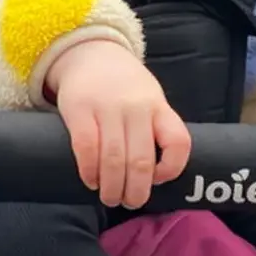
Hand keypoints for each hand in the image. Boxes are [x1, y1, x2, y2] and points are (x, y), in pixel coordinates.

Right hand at [45, 39, 190, 208]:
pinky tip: (90, 181)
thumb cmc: (123, 86)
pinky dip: (89, 171)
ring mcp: (106, 107)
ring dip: (112, 187)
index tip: (158, 180)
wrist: (89, 52)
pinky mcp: (78, 109)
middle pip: (141, 161)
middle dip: (136, 191)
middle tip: (130, 203)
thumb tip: (156, 174)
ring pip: (113, 159)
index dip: (171, 169)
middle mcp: (135, 107)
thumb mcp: (150, 97)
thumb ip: (155, 127)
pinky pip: (85, 147)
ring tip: (109, 198)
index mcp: (157, 106)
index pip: (178, 141)